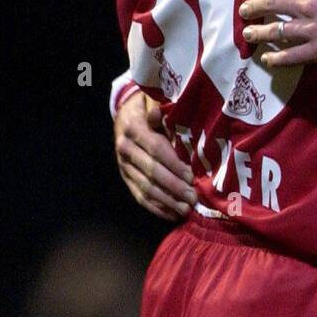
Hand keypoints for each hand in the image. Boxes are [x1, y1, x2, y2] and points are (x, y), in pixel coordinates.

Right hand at [114, 90, 196, 221]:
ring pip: (145, 188)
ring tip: (185, 210)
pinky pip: (139, 196)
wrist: (126, 115)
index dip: (174, 164)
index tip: (191, 176)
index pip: (156, 149)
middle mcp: (125, 149)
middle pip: (151, 172)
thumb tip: (159, 112)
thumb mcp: (154, 102)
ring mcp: (124, 166)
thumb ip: (160, 110)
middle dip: (174, 187)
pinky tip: (171, 215)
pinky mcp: (126, 178)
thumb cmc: (149, 107)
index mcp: (134, 129)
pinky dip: (156, 207)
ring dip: (166, 201)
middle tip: (193, 197)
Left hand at [239, 0, 316, 66]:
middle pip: (271, 4)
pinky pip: (292, 56)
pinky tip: (268, 59)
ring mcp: (313, 30)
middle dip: (253, 6)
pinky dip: (277, 58)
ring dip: (259, 33)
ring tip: (248, 34)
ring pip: (276, 31)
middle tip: (243, 10)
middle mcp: (309, 5)